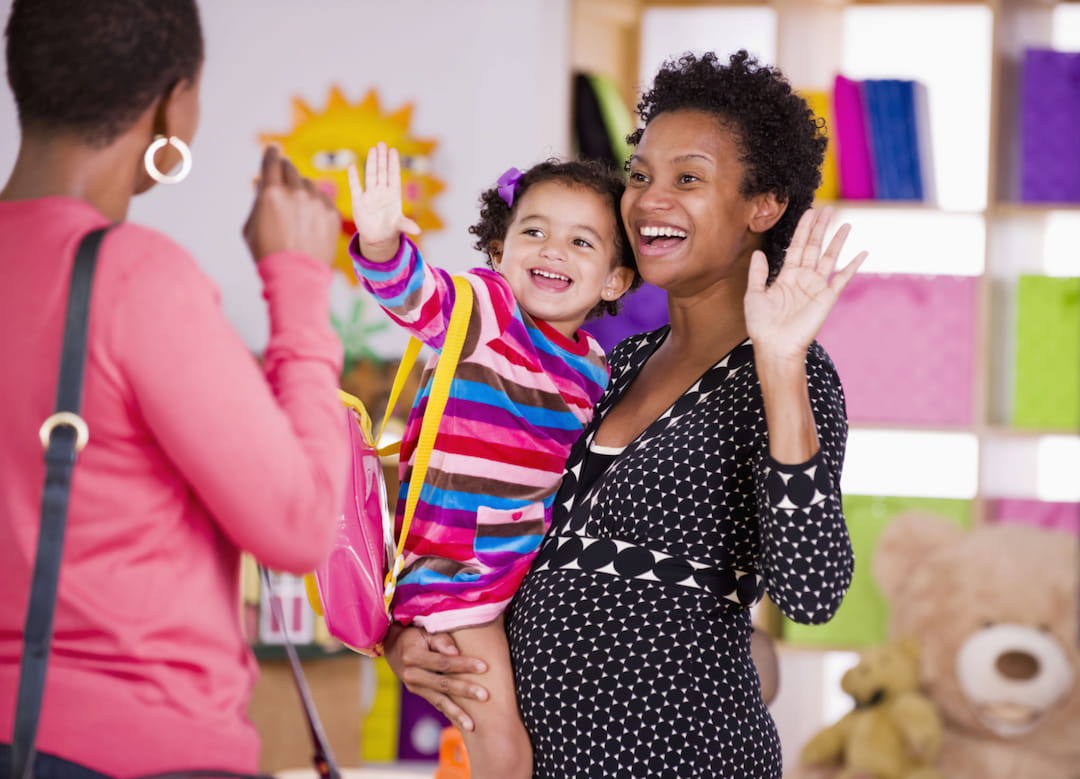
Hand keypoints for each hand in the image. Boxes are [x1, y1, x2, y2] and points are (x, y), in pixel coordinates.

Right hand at [242, 145, 339, 264]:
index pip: (272, 160)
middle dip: (285, 170)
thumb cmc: (268, 253)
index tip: (273, 149)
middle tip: (283, 176)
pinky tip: (311, 215)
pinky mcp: (332, 213)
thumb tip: (262, 183)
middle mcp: (296, 192)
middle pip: (291, 169)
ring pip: (309, 183)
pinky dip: (316, 202)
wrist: (296, 277)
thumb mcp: (251, 226)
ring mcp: (316, 202)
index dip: (271, 153)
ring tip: (297, 206)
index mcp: (271, 192)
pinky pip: (324, 199)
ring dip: (301, 188)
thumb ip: (258, 200)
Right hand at [348, 142, 420, 262]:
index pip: (393, 175)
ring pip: (371, 175)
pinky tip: (352, 166)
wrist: (378, 238)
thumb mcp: (399, 226)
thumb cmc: (391, 228)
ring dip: (371, 163)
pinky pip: (356, 187)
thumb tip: (418, 230)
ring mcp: (370, 196)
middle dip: (382, 158)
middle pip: (382, 172)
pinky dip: (354, 177)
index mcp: (393, 195)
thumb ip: (407, 225)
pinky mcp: (359, 202)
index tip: (393, 150)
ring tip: (372, 149)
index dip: (393, 163)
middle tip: (382, 143)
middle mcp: (382, 192)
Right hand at [382, 623, 489, 731]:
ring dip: (457, 713)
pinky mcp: (419, 693)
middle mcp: (411, 674)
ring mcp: (414, 686)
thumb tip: (455, 652)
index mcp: (412, 656)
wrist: (394, 646)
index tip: (484, 667)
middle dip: (465, 690)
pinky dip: (450, 714)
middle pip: (442, 684)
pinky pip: (436, 704)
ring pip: (438, 701)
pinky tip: (462, 724)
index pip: (442, 662)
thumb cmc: (416, 635)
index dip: (463, 664)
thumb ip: (441, 640)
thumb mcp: (425, 631)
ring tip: (472, 725)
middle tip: (485, 695)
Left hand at [744, 207, 866, 363]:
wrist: (775, 346)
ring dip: (837, 240)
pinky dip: (853, 266)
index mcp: (786, 276)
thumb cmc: (762, 325)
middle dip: (820, 228)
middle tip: (828, 209)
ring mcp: (816, 287)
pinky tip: (862, 253)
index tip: (809, 212)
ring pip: (829, 257)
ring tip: (845, 223)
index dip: (803, 229)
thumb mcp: (754, 294)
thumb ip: (758, 273)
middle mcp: (803, 278)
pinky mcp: (827, 297)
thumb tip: (758, 252)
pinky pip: (842, 278)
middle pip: (814, 246)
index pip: (796, 246)